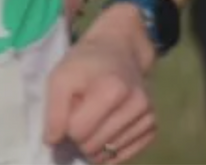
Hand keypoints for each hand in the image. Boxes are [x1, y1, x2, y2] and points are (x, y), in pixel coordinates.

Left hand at [43, 8, 156, 163]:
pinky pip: (127, 153)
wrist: (118, 51)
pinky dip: (110, 151)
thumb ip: (54, 111)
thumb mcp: (60, 78)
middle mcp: (136, 106)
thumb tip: (53, 142)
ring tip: (92, 120)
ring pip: (109, 152)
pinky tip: (102, 135)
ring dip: (93, 144)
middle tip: (77, 117)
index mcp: (112, 90)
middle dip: (78, 138)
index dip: (65, 127)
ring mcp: (148, 118)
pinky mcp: (152, 127)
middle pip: (94, 145)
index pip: (79, 132)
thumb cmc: (84, 63)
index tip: (65, 113)